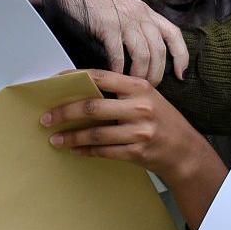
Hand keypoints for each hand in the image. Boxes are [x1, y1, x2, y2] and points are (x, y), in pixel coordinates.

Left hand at [41, 69, 212, 183]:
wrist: (185, 150)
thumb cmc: (162, 120)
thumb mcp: (148, 97)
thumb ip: (121, 92)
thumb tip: (83, 90)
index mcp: (139, 87)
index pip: (100, 77)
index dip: (74, 78)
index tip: (54, 83)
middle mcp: (140, 107)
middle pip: (92, 107)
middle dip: (64, 113)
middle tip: (46, 118)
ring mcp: (139, 131)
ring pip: (95, 133)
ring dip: (71, 137)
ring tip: (54, 139)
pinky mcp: (136, 152)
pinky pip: (103, 151)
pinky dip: (85, 151)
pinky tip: (74, 150)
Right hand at [64, 0, 188, 85]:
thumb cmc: (97, 4)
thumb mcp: (125, 10)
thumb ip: (138, 26)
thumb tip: (147, 55)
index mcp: (147, 11)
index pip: (174, 33)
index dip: (181, 55)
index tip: (181, 75)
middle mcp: (140, 15)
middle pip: (159, 50)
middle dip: (157, 73)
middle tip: (149, 88)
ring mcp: (125, 20)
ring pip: (143, 54)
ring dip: (140, 75)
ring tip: (133, 87)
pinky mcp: (108, 26)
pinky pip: (119, 54)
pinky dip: (119, 70)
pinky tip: (115, 78)